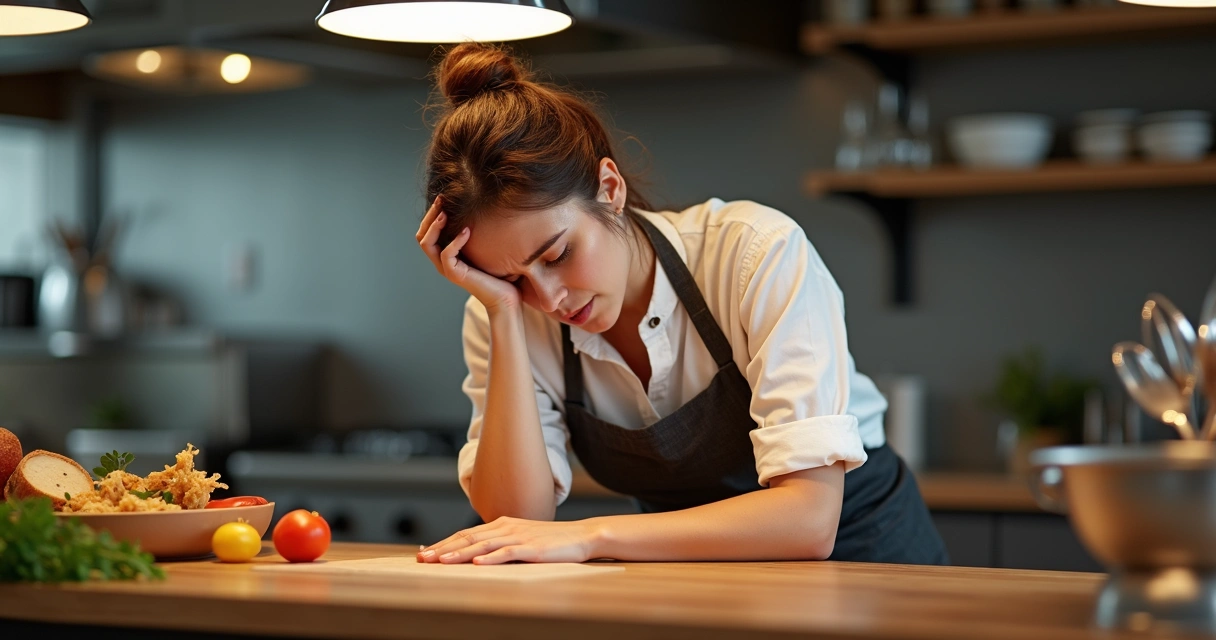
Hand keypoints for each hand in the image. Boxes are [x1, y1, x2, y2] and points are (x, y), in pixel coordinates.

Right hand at [416, 196, 520, 312]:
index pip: (426, 232)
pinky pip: (446, 254)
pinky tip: (468, 231)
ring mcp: (447, 269)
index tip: (443, 197)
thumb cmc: (500, 273)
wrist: (506, 297)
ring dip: (435, 226)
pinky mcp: (455, 275)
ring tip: (446, 213)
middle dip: (429, 215)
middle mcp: (442, 261)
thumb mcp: (485, 248)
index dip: (431, 214)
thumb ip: (477, 233)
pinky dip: (455, 241)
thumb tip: (481, 207)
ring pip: (427, 244)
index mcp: (446, 254)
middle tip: (442, 199)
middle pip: (422, 236)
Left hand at [416, 517, 601, 564]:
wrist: (582, 535)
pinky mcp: (532, 549)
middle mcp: (506, 527)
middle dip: (443, 548)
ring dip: (460, 553)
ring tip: (441, 560)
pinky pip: (508, 553)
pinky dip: (491, 558)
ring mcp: (519, 537)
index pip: (466, 534)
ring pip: (483, 545)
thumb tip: (477, 555)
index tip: (424, 551)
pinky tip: (478, 563)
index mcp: (502, 524)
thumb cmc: (551, 541)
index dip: (444, 542)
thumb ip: (500, 544)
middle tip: (423, 558)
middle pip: (468, 538)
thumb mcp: (521, 539)